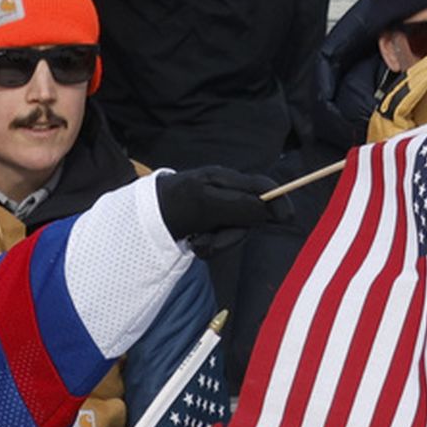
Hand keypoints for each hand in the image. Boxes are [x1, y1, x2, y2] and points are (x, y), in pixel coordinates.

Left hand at [153, 166, 279, 249]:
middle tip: (210, 240)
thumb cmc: (171, 205)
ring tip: (195, 242)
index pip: (262, 185)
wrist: (139, 219)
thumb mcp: (206, 204)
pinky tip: (191, 244)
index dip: (278, 199)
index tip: (287, 218)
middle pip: (250, 215)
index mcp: (224, 180)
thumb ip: (238, 205)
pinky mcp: (207, 225)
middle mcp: (223, 193)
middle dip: (232, 233)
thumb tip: (268, 209)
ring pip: (234, 231)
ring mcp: (215, 210)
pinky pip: (219, 241)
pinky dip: (207, 247)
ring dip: (216, 243)